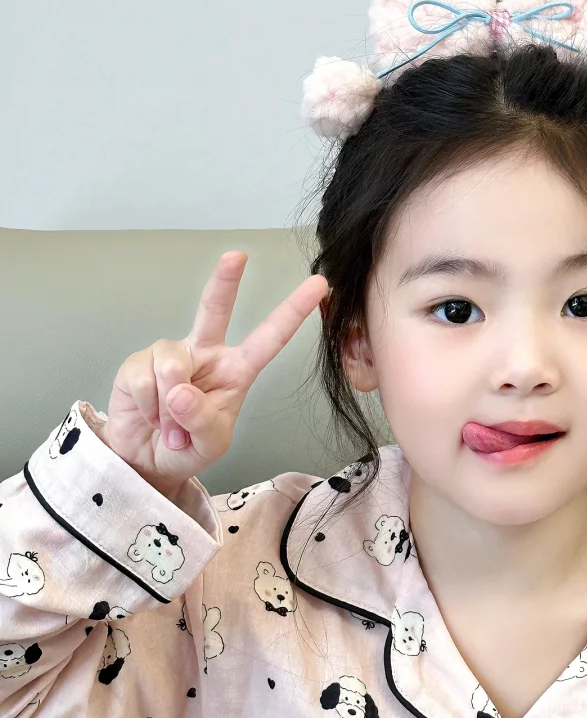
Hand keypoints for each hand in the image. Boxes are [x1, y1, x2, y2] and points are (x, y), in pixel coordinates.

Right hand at [103, 251, 327, 495]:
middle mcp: (205, 354)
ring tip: (170, 429)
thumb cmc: (188, 448)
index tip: (318, 286)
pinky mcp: (137, 363)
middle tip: (236, 256)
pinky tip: (149, 418)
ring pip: (171, 364)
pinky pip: (143, 380)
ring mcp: (170, 355)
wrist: (146, 461)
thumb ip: (201, 420)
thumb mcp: (209, 444)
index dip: (292, 312)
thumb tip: (179, 390)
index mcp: (236, 371)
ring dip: (168, 407)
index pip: (268, 339)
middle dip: (224, 282)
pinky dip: (147, 408)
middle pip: (214, 310)